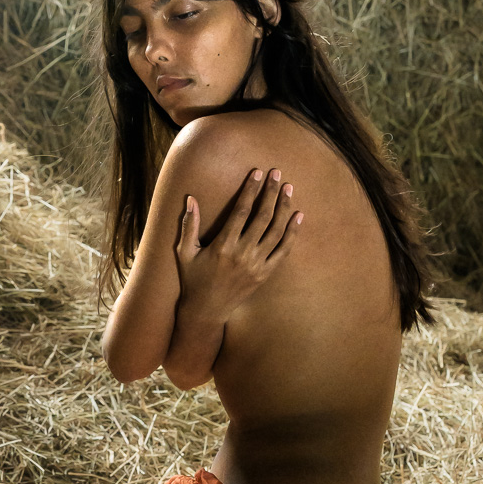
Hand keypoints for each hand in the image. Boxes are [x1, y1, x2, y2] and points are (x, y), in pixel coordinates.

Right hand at [175, 169, 300, 321]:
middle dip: (270, 193)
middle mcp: (242, 254)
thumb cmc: (193, 279)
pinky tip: (297, 216)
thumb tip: (190, 199)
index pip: (241, 211)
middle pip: (262, 217)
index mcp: (222, 246)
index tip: (258, 173)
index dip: (250, 190)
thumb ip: (188, 225)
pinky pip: (283, 251)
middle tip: (277, 174)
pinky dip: (292, 233)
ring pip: (275, 231)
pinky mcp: (265, 274)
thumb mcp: (185, 252)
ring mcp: (256, 265)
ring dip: (283, 208)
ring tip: (288, 189)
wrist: (207, 310)